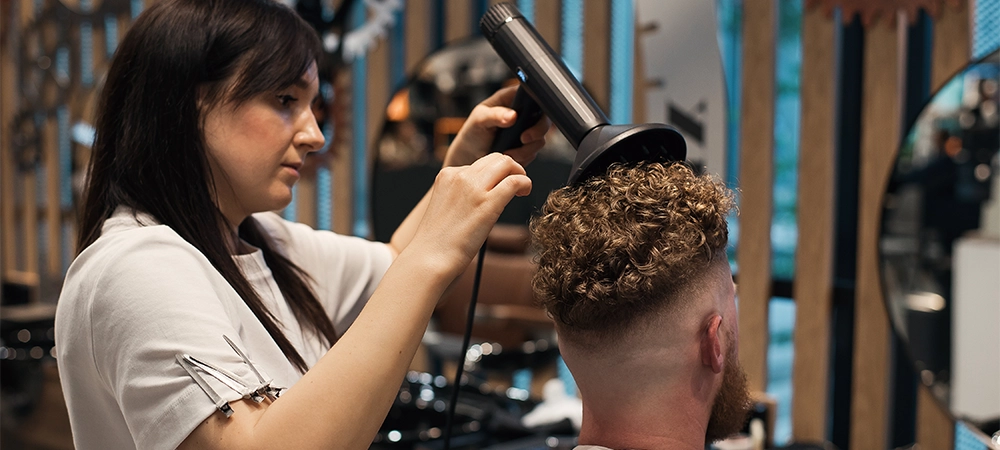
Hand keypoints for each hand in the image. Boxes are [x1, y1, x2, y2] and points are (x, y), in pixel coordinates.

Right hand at [403, 153, 531, 279]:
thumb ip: (462, 195)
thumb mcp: (446, 207)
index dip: (492, 175)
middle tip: (515, 186)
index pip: (478, 165)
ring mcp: (474, 188)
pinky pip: (515, 181)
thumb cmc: (438, 241)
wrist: (430, 258)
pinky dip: (525, 183)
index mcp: (447, 175)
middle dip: (509, 168)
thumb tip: (485, 195)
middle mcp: (460, 176)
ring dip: (519, 172)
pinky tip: (525, 192)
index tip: (496, 188)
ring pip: (506, 163)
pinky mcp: (488, 203)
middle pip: (495, 158)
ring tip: (521, 190)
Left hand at [444, 86, 550, 167]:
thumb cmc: (472, 132)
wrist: (469, 156)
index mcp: (511, 99)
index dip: (539, 103)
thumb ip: (494, 115)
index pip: (533, 94)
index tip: (530, 116)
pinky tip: (509, 156)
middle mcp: (523, 113)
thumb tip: (512, 116)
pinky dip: (523, 157)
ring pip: (540, 138)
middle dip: (538, 130)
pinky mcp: (526, 147)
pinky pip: (534, 152)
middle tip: (524, 138)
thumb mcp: (479, 120)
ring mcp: (526, 131)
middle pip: (544, 117)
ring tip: (508, 152)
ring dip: (527, 148)